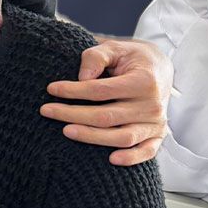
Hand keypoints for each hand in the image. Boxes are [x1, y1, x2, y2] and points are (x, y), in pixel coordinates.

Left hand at [41, 38, 171, 165]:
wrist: (160, 69)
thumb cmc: (133, 58)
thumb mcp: (116, 48)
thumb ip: (97, 57)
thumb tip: (81, 77)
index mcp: (144, 81)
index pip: (101, 90)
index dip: (74, 91)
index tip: (52, 89)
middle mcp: (152, 104)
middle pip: (106, 116)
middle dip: (72, 114)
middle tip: (46, 110)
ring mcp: (156, 123)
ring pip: (121, 137)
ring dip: (91, 137)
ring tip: (65, 131)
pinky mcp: (157, 135)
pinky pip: (146, 152)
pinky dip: (130, 158)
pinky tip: (110, 159)